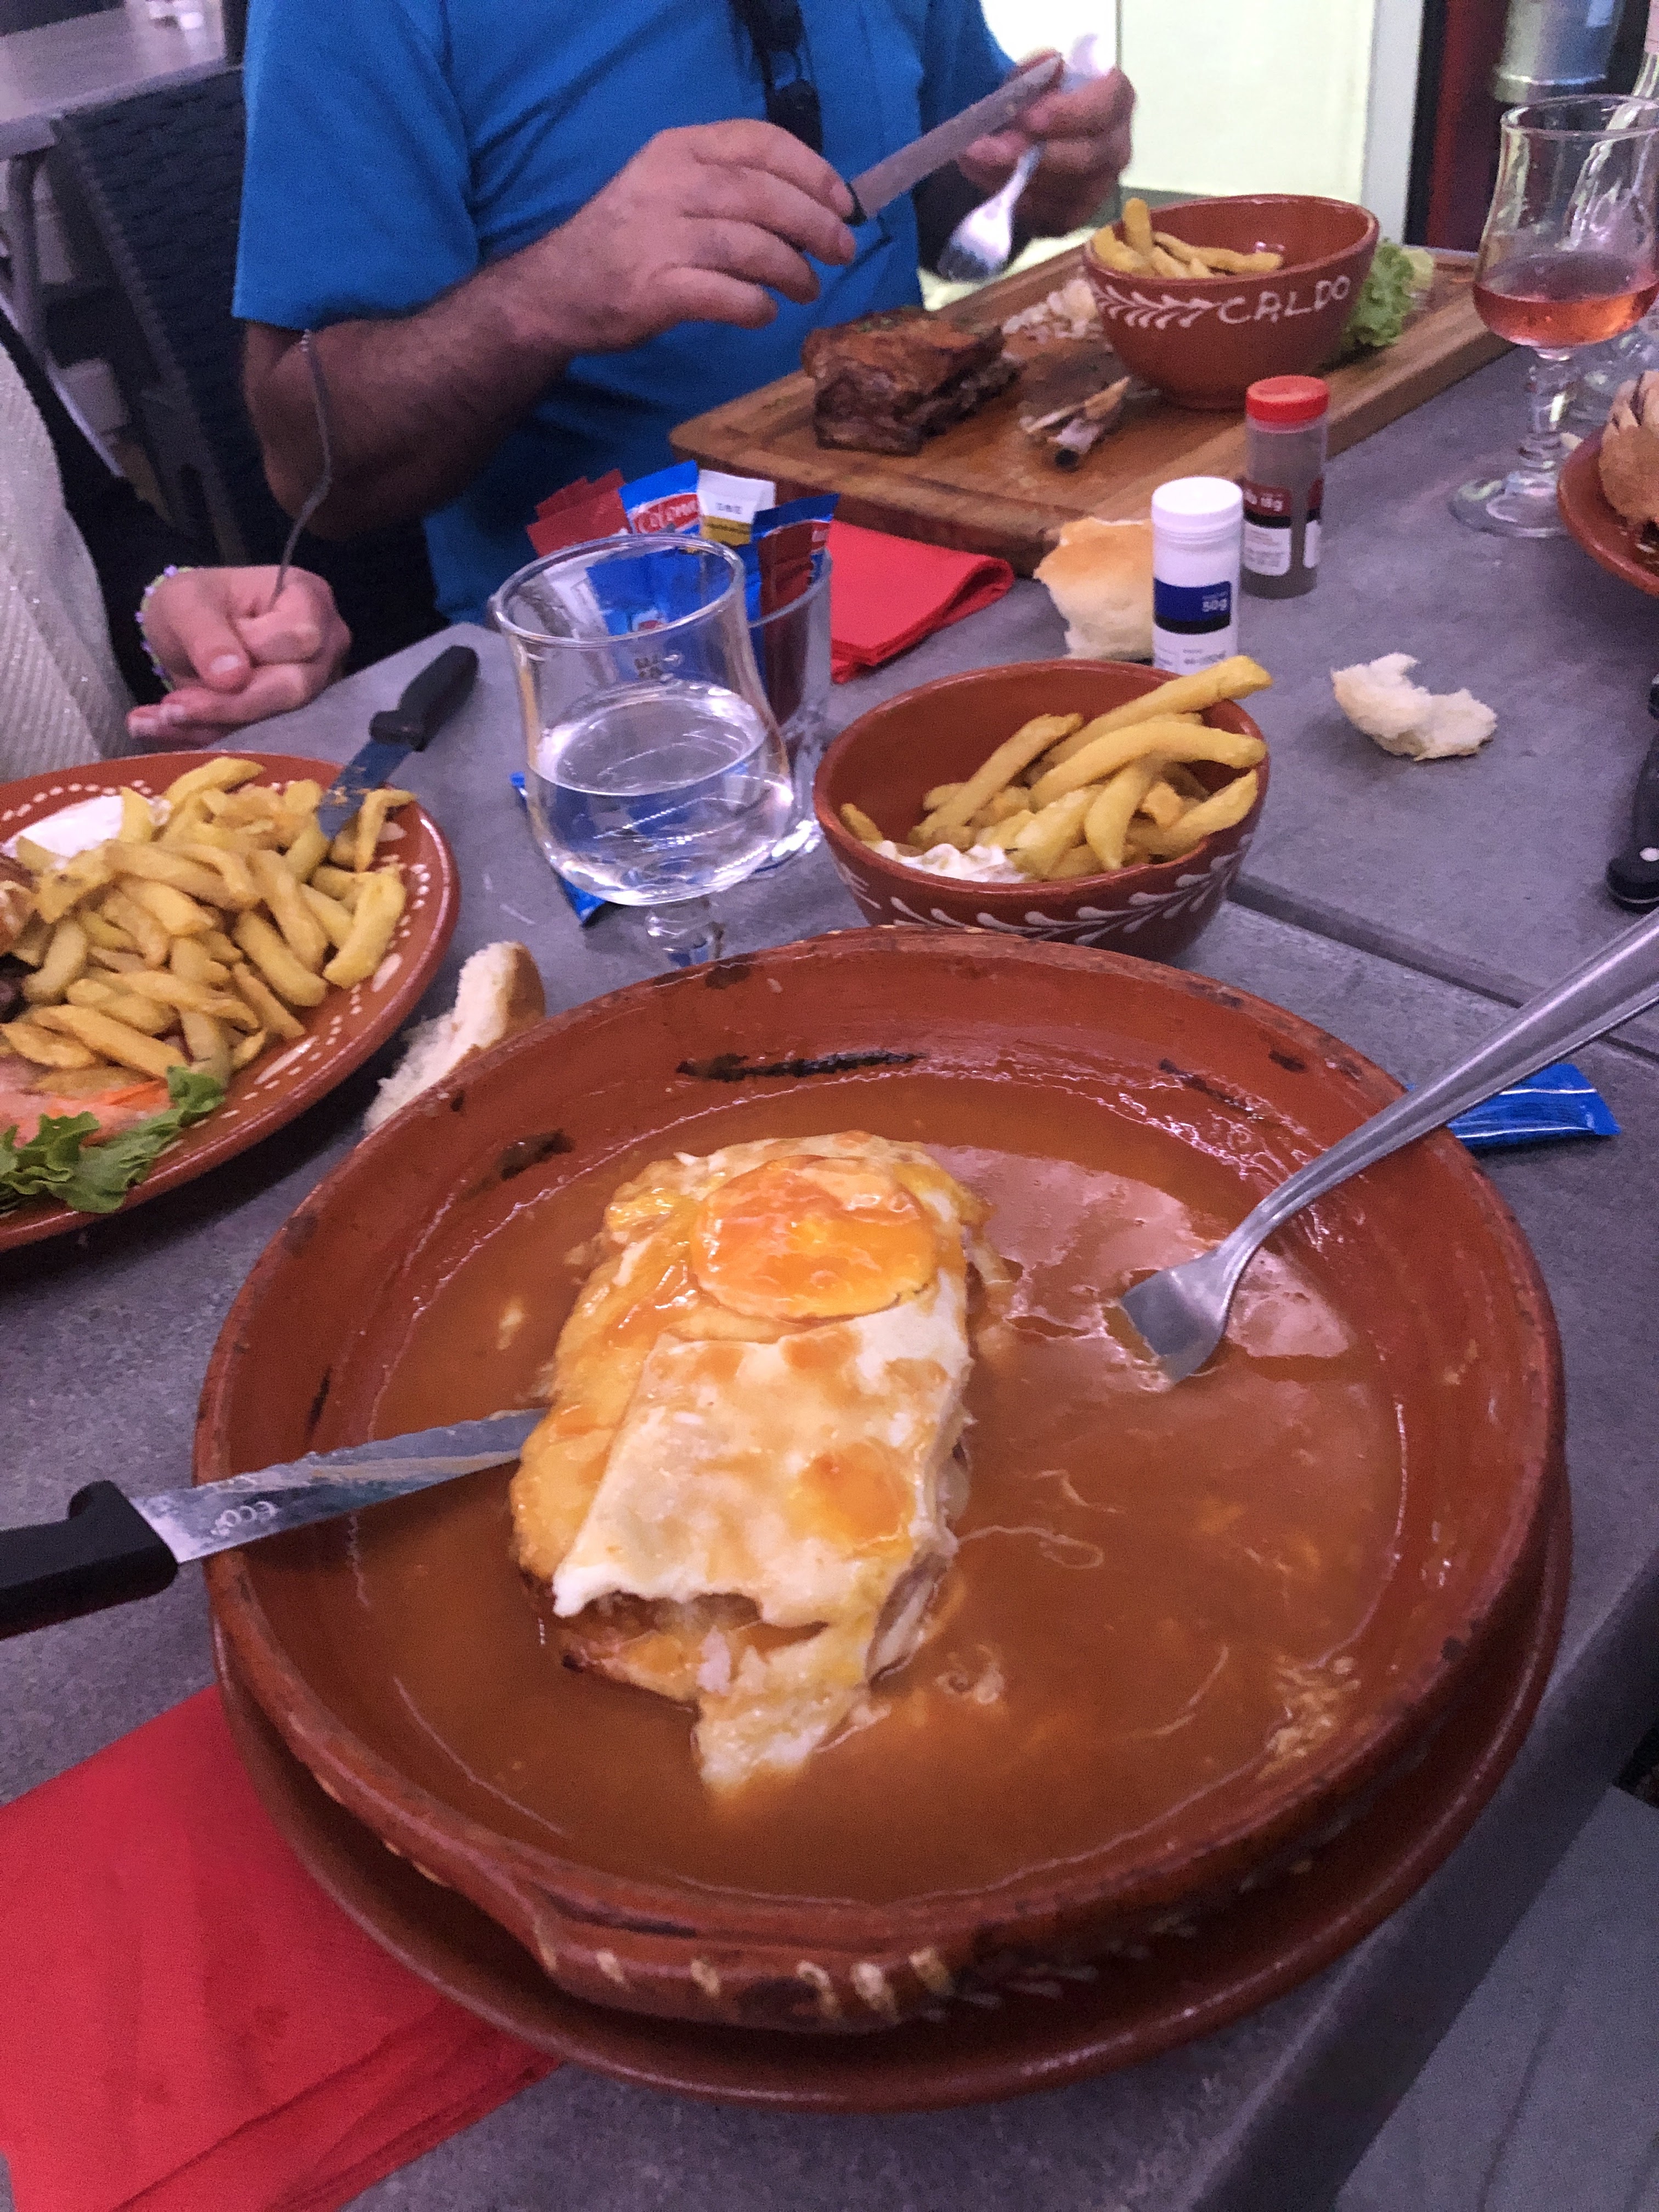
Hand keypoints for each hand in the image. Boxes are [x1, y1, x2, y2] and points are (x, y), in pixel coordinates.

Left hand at [127, 566, 350, 742]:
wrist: (190, 632)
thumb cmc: (197, 603)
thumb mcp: (187, 603)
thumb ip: (208, 635)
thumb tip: (232, 679)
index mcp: (309, 599)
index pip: (301, 638)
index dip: (255, 652)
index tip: (206, 655)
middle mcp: (327, 647)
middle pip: (294, 688)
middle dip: (231, 703)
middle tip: (172, 708)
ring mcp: (317, 687)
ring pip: (278, 722)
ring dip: (215, 725)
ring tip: (162, 718)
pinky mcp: (295, 721)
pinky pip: (259, 741)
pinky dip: (209, 739)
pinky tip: (168, 731)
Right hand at [525, 120, 856, 351]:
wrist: (557, 290)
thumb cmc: (628, 240)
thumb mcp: (669, 187)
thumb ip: (727, 185)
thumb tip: (807, 206)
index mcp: (678, 149)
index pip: (759, 143)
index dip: (811, 171)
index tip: (842, 202)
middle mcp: (669, 185)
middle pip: (763, 196)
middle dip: (815, 224)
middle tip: (840, 252)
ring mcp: (659, 237)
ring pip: (751, 246)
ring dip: (792, 270)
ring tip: (806, 289)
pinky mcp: (655, 289)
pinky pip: (726, 295)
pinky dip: (756, 306)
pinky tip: (764, 313)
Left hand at [958, 62, 1134, 237]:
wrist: (1027, 143)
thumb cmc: (1037, 103)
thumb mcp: (1030, 79)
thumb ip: (1038, 71)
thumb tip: (1052, 64)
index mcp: (1116, 100)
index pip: (1105, 107)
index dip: (1069, 114)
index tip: (1028, 117)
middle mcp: (1116, 147)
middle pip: (1087, 157)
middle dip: (1033, 154)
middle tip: (988, 148)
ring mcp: (1100, 187)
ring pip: (1064, 190)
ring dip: (1015, 176)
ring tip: (974, 158)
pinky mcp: (1076, 217)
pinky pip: (1049, 216)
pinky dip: (1013, 199)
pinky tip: (984, 178)